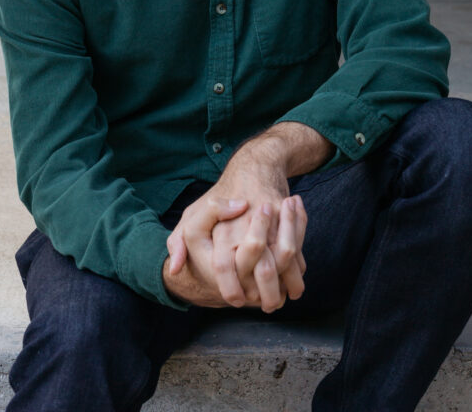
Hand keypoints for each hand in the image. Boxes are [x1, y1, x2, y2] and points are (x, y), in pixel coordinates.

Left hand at [167, 122, 329, 311]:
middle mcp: (245, 226)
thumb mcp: (193, 214)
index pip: (222, 266)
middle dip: (265, 294)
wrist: (255, 166)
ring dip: (286, 286)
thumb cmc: (221, 195)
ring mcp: (270, 221)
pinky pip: (296, 251)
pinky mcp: (287, 218)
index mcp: (221, 229)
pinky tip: (291, 284)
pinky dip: (297, 272)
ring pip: (284, 263)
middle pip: (261, 270)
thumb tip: (175, 269)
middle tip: (264, 306)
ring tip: (279, 299)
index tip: (237, 300)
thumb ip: (178, 241)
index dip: (230, 288)